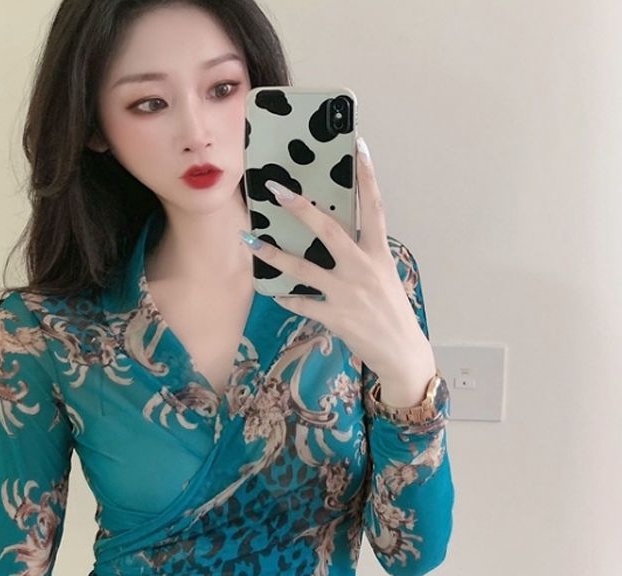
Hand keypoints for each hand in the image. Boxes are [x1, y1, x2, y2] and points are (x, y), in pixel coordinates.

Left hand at [239, 136, 430, 381]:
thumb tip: (337, 239)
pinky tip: (274, 293)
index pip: (374, 208)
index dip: (367, 177)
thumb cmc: (391, 312)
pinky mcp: (335, 317)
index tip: (358, 147)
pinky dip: (287, 298)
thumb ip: (362, 257)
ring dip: (273, 255)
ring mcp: (347, 293)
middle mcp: (363, 269)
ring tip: (250, 241)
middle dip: (302, 209)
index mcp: (379, 255)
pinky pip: (302, 304)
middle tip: (277, 190)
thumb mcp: (384, 277)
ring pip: (303, 268)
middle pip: (330, 231)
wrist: (401, 352)